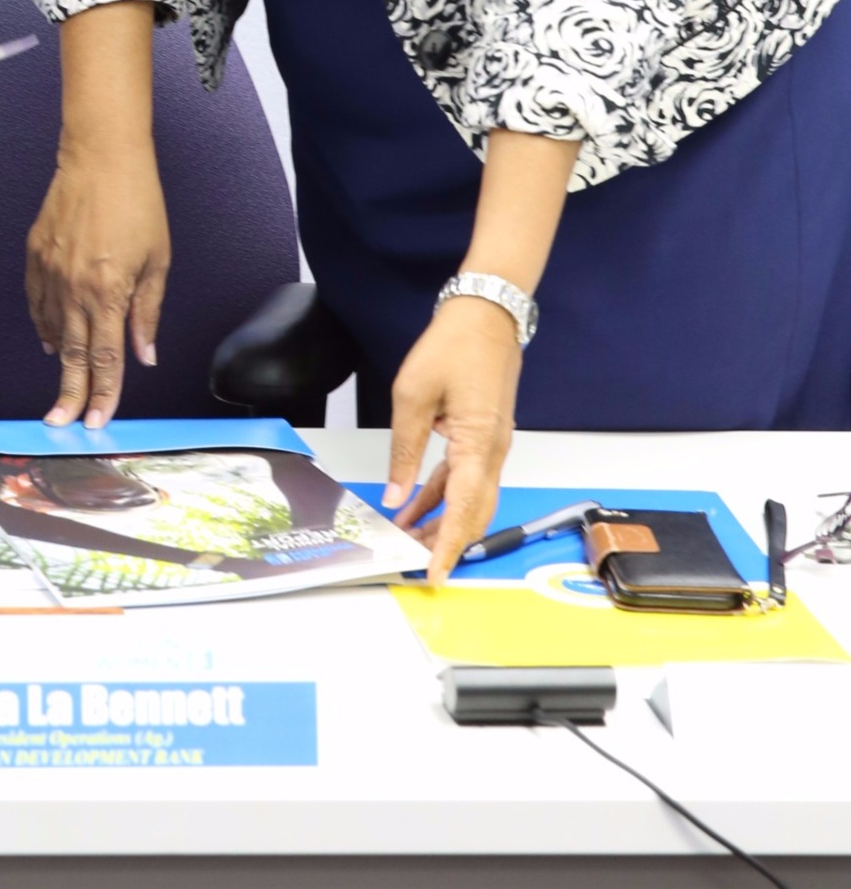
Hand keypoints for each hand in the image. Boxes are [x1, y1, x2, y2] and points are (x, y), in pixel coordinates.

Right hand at [25, 141, 169, 427]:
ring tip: (63, 388)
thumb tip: (143, 355)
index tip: (97, 421)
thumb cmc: (138, 202)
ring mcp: (50, 271)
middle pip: (74, 354)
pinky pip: (36, 302)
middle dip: (71, 393)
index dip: (103, 393)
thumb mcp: (156, 260)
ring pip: (53, 330)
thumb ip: (146, 312)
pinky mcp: (35, 254)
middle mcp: (74, 287)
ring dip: (60, 361)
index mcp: (108, 292)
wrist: (101, 156)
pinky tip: (51, 340)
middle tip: (62, 423)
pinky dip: (44, 325)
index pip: (106, 357)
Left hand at [384, 296, 522, 584]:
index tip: (434, 573)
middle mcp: (493, 452)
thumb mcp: (413, 395)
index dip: (448, 545)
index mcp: (479, 444)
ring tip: (407, 539)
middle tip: (413, 562)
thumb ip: (404, 450)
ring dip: (441, 521)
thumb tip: (394, 495)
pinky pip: (464, 477)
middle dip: (445, 541)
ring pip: (469, 498)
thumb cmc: (453, 345)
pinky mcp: (483, 437)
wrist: (486, 314)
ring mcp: (492, 446)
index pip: (464, 509)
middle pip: (473, 512)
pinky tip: (415, 507)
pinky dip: (442, 496)